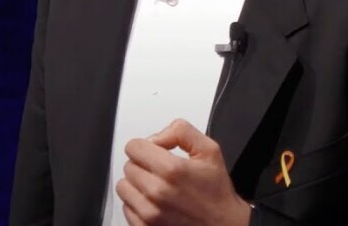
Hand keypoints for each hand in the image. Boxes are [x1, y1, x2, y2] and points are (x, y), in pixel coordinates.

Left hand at [116, 118, 251, 225]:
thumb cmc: (216, 191)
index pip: (133, 147)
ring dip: (137, 184)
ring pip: (123, 187)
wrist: (223, 224)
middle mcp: (157, 192)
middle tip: (161, 171)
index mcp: (172, 170)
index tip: (155, 152)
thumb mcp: (209, 150)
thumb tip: (156, 137)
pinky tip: (155, 202)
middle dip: (143, 164)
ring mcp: (150, 213)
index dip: (145, 146)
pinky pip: (126, 208)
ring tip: (156, 186)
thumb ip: (181, 131)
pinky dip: (137, 203)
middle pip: (128, 166)